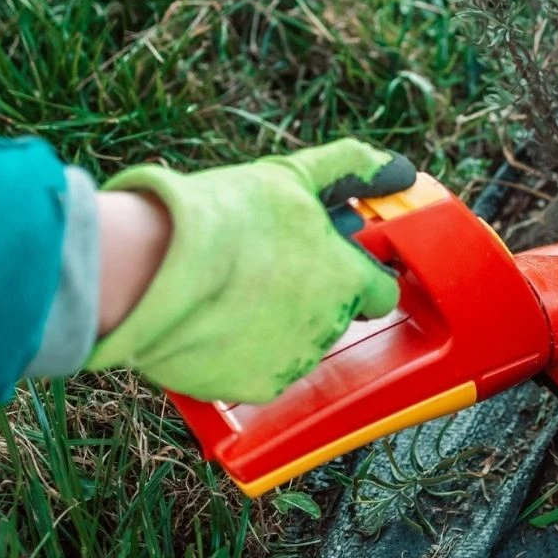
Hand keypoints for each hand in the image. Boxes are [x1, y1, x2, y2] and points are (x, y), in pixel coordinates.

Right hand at [86, 139, 415, 403]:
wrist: (156, 270)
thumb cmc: (228, 217)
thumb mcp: (295, 176)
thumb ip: (354, 169)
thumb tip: (400, 172)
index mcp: (349, 280)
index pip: (381, 292)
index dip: (359, 275)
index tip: (335, 264)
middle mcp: (330, 328)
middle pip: (335, 316)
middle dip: (311, 295)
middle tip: (269, 268)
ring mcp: (293, 362)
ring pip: (296, 344)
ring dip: (277, 324)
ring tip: (234, 291)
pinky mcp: (253, 388)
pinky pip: (257, 371)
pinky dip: (240, 352)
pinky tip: (215, 322)